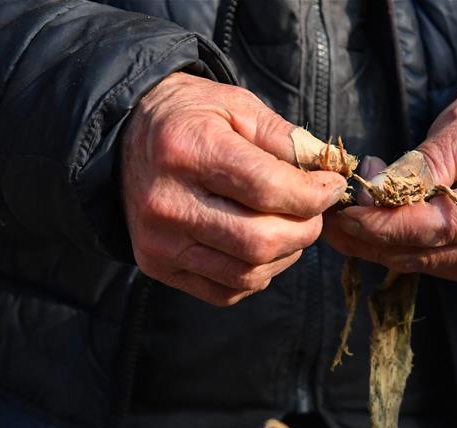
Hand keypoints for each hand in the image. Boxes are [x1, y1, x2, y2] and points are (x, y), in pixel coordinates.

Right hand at [122, 73, 347, 304]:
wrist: (125, 139)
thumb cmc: (191, 119)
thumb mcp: (237, 107)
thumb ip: (287, 139)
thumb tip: (329, 174)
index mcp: (187, 150)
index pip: (267, 189)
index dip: (313, 194)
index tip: (331, 188)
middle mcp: (167, 202)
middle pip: (260, 241)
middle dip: (305, 230)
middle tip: (313, 213)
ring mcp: (160, 242)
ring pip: (248, 274)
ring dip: (285, 256)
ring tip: (289, 228)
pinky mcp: (159, 267)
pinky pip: (227, 291)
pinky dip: (258, 275)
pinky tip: (260, 248)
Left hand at [324, 87, 456, 282]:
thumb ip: (421, 165)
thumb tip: (373, 194)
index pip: (433, 229)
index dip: (382, 225)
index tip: (343, 214)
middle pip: (420, 253)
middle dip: (369, 235)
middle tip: (331, 210)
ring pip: (415, 263)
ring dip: (375, 241)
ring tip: (348, 208)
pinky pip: (423, 262)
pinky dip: (392, 244)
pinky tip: (371, 221)